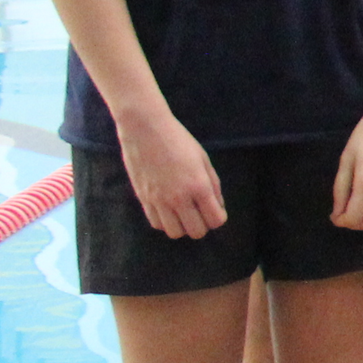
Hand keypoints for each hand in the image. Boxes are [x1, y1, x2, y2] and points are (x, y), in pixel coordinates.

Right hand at [114, 108, 226, 240]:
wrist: (146, 130)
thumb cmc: (179, 141)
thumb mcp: (204, 160)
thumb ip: (213, 186)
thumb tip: (218, 207)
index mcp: (199, 186)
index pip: (215, 220)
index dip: (218, 217)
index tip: (216, 210)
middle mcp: (179, 198)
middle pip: (196, 232)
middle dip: (203, 225)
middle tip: (201, 212)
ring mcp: (159, 200)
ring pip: (175, 233)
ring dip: (183, 226)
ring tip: (184, 213)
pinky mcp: (143, 199)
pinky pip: (157, 224)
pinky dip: (165, 222)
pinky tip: (169, 209)